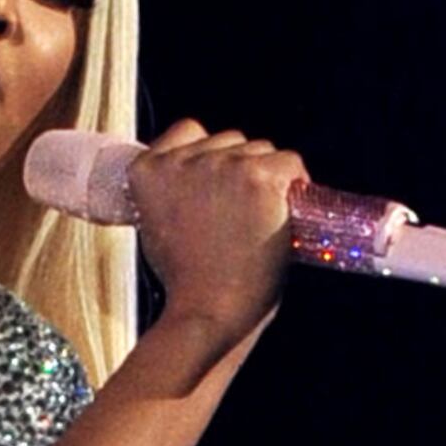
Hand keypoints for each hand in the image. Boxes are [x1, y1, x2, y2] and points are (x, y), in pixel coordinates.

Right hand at [123, 119, 306, 363]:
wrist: (206, 314)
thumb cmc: (187, 284)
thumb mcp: (158, 228)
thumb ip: (174, 194)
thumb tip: (201, 182)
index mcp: (149, 171)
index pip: (188, 131)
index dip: (208, 155)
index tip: (216, 185)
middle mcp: (184, 160)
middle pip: (229, 141)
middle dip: (239, 170)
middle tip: (241, 216)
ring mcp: (222, 165)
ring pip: (260, 150)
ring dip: (266, 178)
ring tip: (259, 223)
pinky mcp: (257, 178)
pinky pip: (290, 163)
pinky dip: (296, 184)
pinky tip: (287, 214)